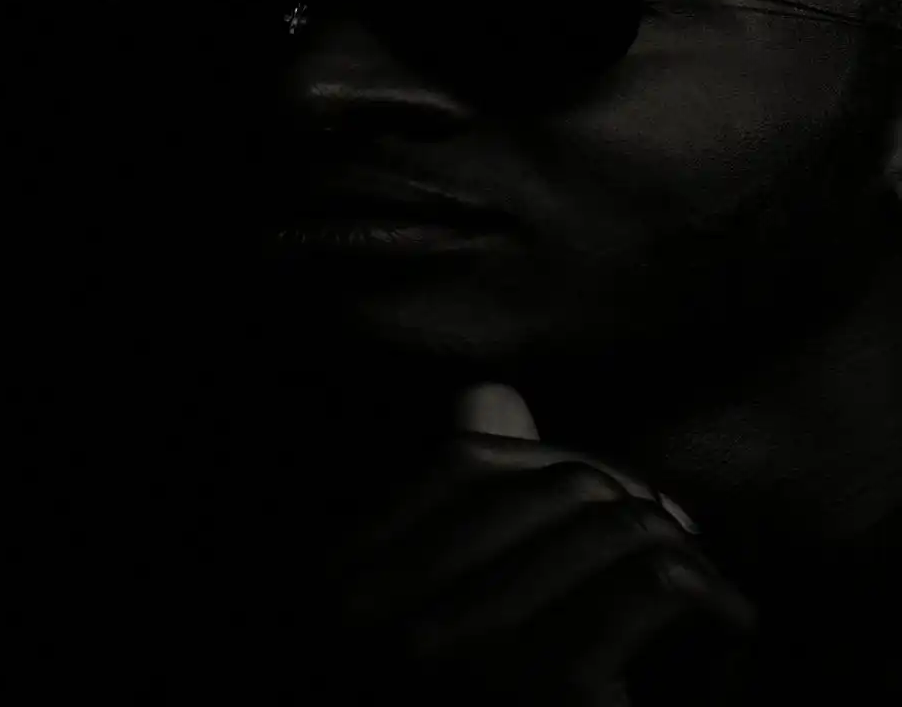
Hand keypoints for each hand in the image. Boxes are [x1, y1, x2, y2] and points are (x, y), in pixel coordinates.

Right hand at [332, 384, 755, 704]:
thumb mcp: (410, 621)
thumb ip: (445, 508)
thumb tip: (495, 392)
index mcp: (344, 580)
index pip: (468, 463)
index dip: (556, 463)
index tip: (615, 496)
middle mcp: (388, 606)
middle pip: (548, 484)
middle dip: (626, 497)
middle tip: (674, 533)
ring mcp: (458, 650)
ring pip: (605, 519)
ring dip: (674, 540)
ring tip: (699, 575)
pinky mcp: (541, 691)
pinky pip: (649, 581)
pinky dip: (706, 589)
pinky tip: (725, 617)